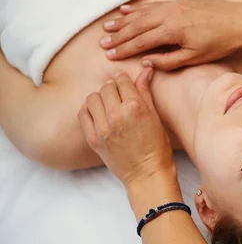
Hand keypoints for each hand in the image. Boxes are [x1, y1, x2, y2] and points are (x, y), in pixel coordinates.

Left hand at [78, 68, 174, 187]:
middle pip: (106, 87)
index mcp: (136, 107)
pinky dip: (88, 110)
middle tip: (118, 96)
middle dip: (112, 88)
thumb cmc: (157, 146)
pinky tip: (98, 114)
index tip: (124, 83)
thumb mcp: (155, 116)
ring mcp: (103, 127)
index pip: (122, 80)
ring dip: (99, 98)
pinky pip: (83, 114)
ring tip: (108, 105)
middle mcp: (117, 115)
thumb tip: (145, 69)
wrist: (147, 173)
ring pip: (92, 98)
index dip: (123, 79)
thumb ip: (146, 91)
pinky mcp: (93, 138)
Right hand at [100, 0, 241, 70]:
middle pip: (137, 27)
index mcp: (172, 31)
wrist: (240, 21)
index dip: (124, 49)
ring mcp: (174, 6)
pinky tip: (126, 10)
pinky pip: (153, 5)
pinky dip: (138, 8)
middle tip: (103, 43)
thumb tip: (146, 63)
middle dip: (119, 35)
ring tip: (108, 27)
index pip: (142, 42)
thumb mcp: (196, 58)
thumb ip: (169, 61)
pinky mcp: (179, 2)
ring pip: (142, 14)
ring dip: (124, 21)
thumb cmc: (221, 42)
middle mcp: (169, 15)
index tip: (110, 55)